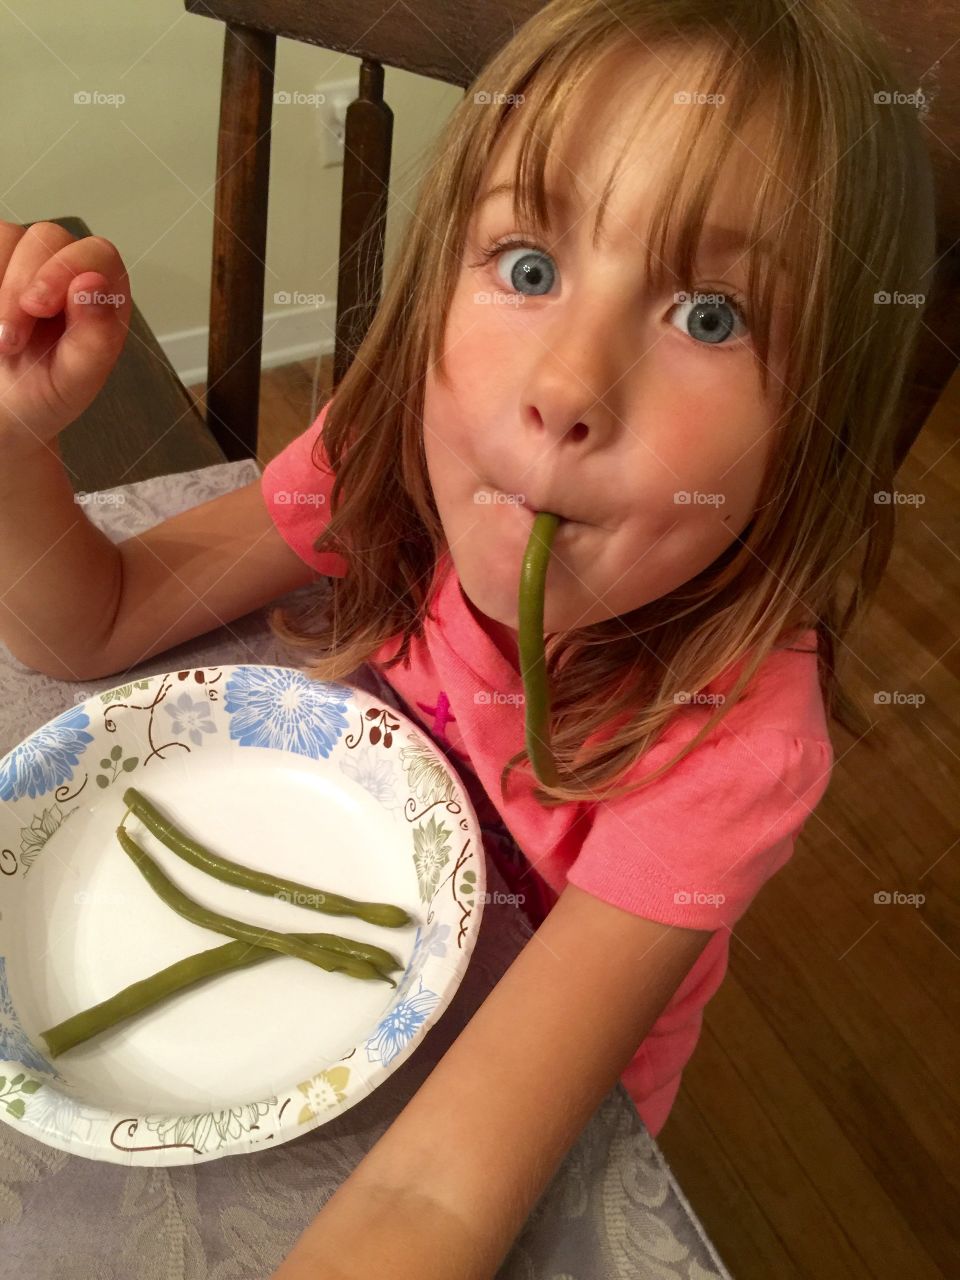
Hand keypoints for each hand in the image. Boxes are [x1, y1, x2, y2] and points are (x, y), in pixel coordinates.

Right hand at [0, 220, 132, 448]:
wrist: (1, 408)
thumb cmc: (43, 396)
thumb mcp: (74, 383)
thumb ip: (94, 339)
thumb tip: (94, 284)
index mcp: (102, 298)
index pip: (97, 254)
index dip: (66, 269)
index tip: (37, 307)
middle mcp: (68, 271)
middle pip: (48, 238)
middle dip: (21, 286)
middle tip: (9, 339)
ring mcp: (26, 261)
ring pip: (9, 236)